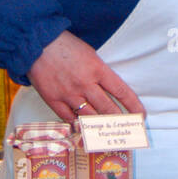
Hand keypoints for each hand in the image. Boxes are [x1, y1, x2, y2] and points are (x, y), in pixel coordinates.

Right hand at [29, 29, 145, 125]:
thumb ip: (100, 72)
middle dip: (121, 123)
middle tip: (129, 132)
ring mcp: (69, 94)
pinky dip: (78, 126)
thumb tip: (110, 90)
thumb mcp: (90, 54)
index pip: (122, 92)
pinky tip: (85, 130)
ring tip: (110, 136)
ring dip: (101, 128)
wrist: (36, 42)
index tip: (141, 116)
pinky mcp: (54, 100)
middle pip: (109, 110)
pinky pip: (69, 119)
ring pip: (90, 118)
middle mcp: (85, 84)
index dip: (134, 107)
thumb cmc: (64, 45)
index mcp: (98, 69)